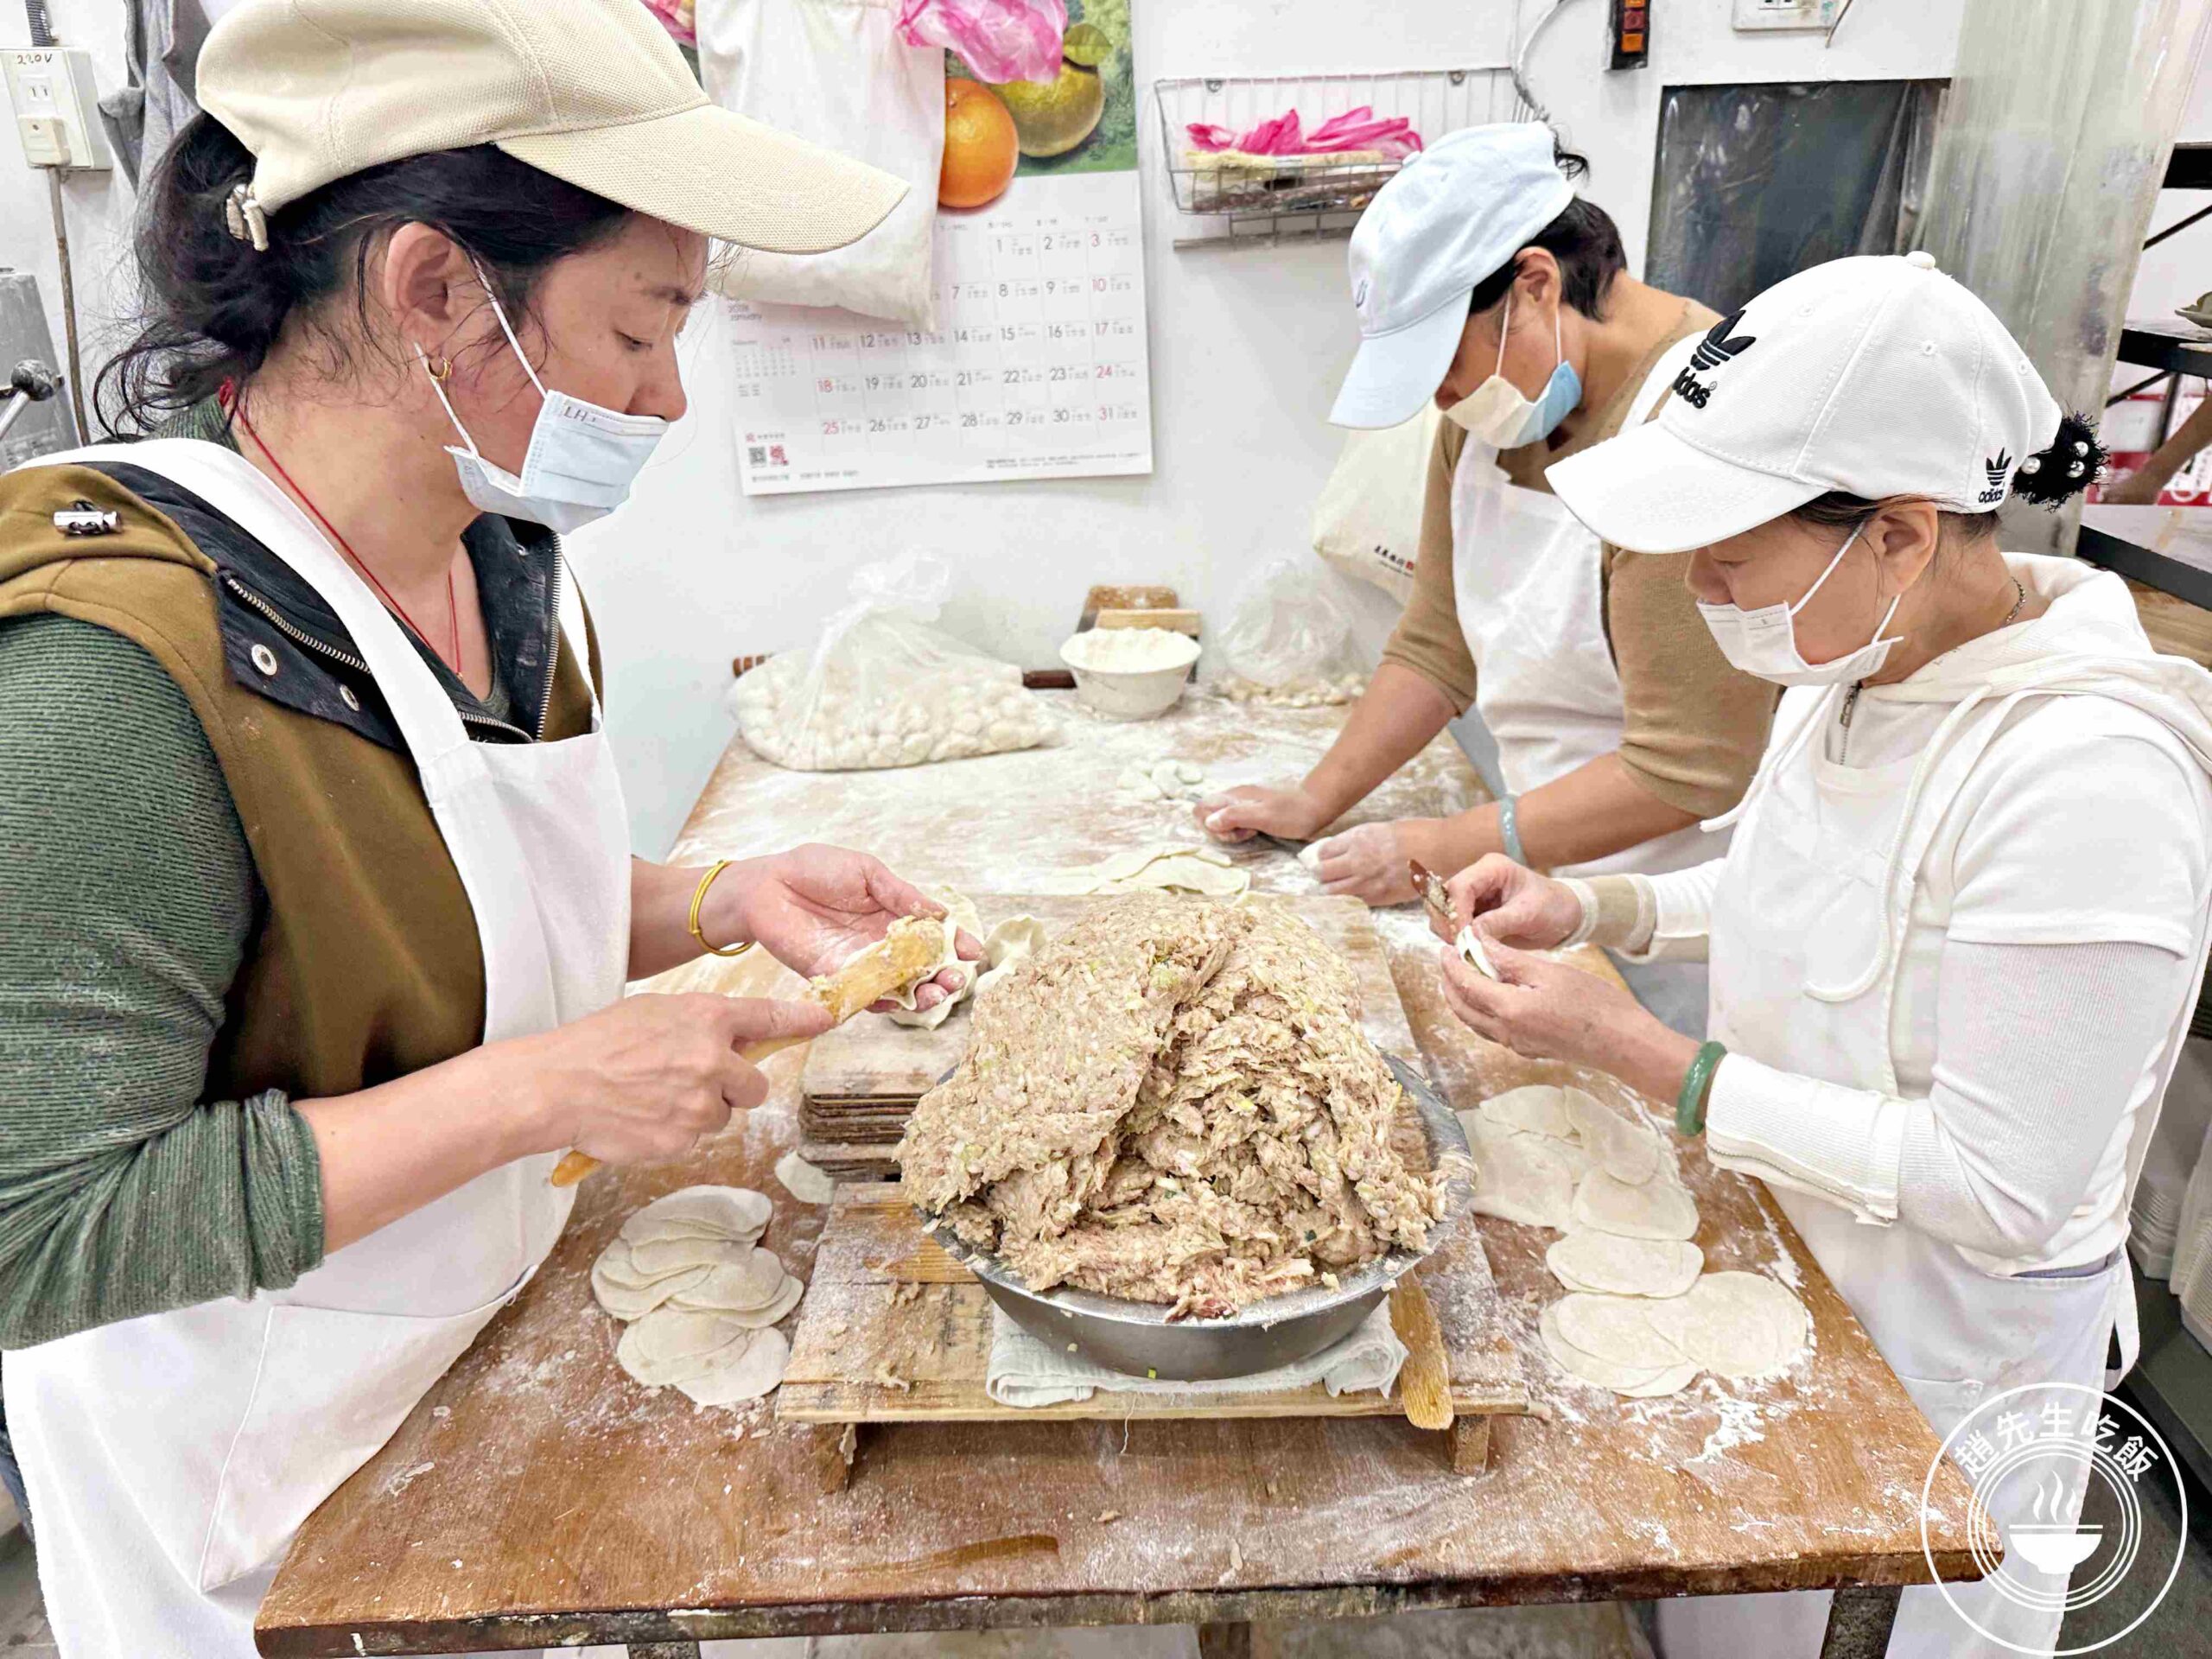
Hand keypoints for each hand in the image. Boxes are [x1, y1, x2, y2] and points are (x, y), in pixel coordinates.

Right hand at [513, 993, 833, 1165]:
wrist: (557, 1086)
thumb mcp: (654, 1013)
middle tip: (695, 1082)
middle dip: (734, 1088)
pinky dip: (674, 1133)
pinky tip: (642, 1117)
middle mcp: (712, 1059)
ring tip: (652, 1098)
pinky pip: (694, 1139)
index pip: (768, 1016)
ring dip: (698, 1111)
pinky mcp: (684, 1139)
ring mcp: (700, 1103)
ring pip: (721, 1115)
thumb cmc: (598, 1043)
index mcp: (705, 1018)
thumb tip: (733, 1038)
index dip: (802, 1019)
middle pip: (754, 1086)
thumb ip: (700, 1023)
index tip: (827, 1018)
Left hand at [718, 845, 980, 1011]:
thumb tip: (940, 912)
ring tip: (934, 992)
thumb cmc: (813, 869)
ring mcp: (861, 964)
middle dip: (945, 975)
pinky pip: (865, 998)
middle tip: (955, 979)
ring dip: (922, 994)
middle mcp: (882, 944)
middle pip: (923, 967)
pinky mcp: (836, 980)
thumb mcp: (865, 871)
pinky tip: (899, 1001)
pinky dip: (884, 1003)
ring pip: (900, 988)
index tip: (972, 952)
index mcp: (893, 914)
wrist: (766, 886)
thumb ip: (900, 894)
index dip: (955, 943)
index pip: (933, 934)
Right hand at [1195, 784, 1328, 843]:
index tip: (1230, 831)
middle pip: (1208, 816)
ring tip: (1252, 832)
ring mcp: (1241, 804)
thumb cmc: (1292, 813)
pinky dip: (1240, 831)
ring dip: (1231, 832)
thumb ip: (1235, 816)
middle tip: (1244, 833)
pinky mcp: (1249, 812)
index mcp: (1234, 796)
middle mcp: (1233, 798)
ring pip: (1220, 821)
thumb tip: (1209, 821)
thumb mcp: (1264, 816)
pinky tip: (1256, 831)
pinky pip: (1233, 822)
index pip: (1201, 807)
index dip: (1209, 825)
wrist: (1315, 806)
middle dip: (1220, 831)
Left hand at [1306, 820, 1424, 904]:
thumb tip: (1340, 849)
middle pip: (1322, 873)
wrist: (1440, 849)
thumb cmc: (1414, 833)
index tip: (1321, 857)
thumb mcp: (1380, 828)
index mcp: (1359, 839)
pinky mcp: (1380, 897)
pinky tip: (1353, 893)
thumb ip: (1359, 840)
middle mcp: (1359, 862)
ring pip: (1334, 891)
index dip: (1321, 855)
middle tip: (1321, 873)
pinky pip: (1355, 900)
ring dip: (1330, 888)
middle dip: (1319, 873)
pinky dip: (1350, 898)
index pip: (1324, 852)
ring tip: (1332, 886)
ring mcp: (1369, 882)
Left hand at [1436, 942, 1696, 1105]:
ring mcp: (1516, 1045)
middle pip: (1462, 1008)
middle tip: (1449, 960)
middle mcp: (1506, 1033)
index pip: (1465, 985)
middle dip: (1450, 983)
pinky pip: (1491, 1030)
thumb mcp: (1549, 972)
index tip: (1446, 947)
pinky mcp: (1528, 1049)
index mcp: (1508, 1010)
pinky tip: (1491, 996)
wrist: (1622, 1043)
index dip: (1451, 965)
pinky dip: (1480, 1011)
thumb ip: (1508, 960)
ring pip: (1474, 1022)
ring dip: (1463, 999)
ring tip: (1463, 975)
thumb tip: (1478, 944)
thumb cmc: (1593, 1003)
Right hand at [1442, 854, 1582, 950]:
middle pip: (1444, 898)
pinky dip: (1456, 938)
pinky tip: (1469, 949)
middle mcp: (1477, 878)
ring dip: (1449, 932)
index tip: (1462, 938)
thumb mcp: (1529, 915)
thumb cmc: (1552, 908)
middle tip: (1460, 948)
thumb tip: (1470, 934)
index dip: (1456, 913)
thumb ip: (1499, 922)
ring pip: (1443, 913)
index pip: (1460, 887)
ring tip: (1466, 950)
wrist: (1563, 916)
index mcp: (1492, 869)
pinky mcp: (1472, 912)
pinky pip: (1452, 924)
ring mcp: (1473, 895)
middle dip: (1448, 924)